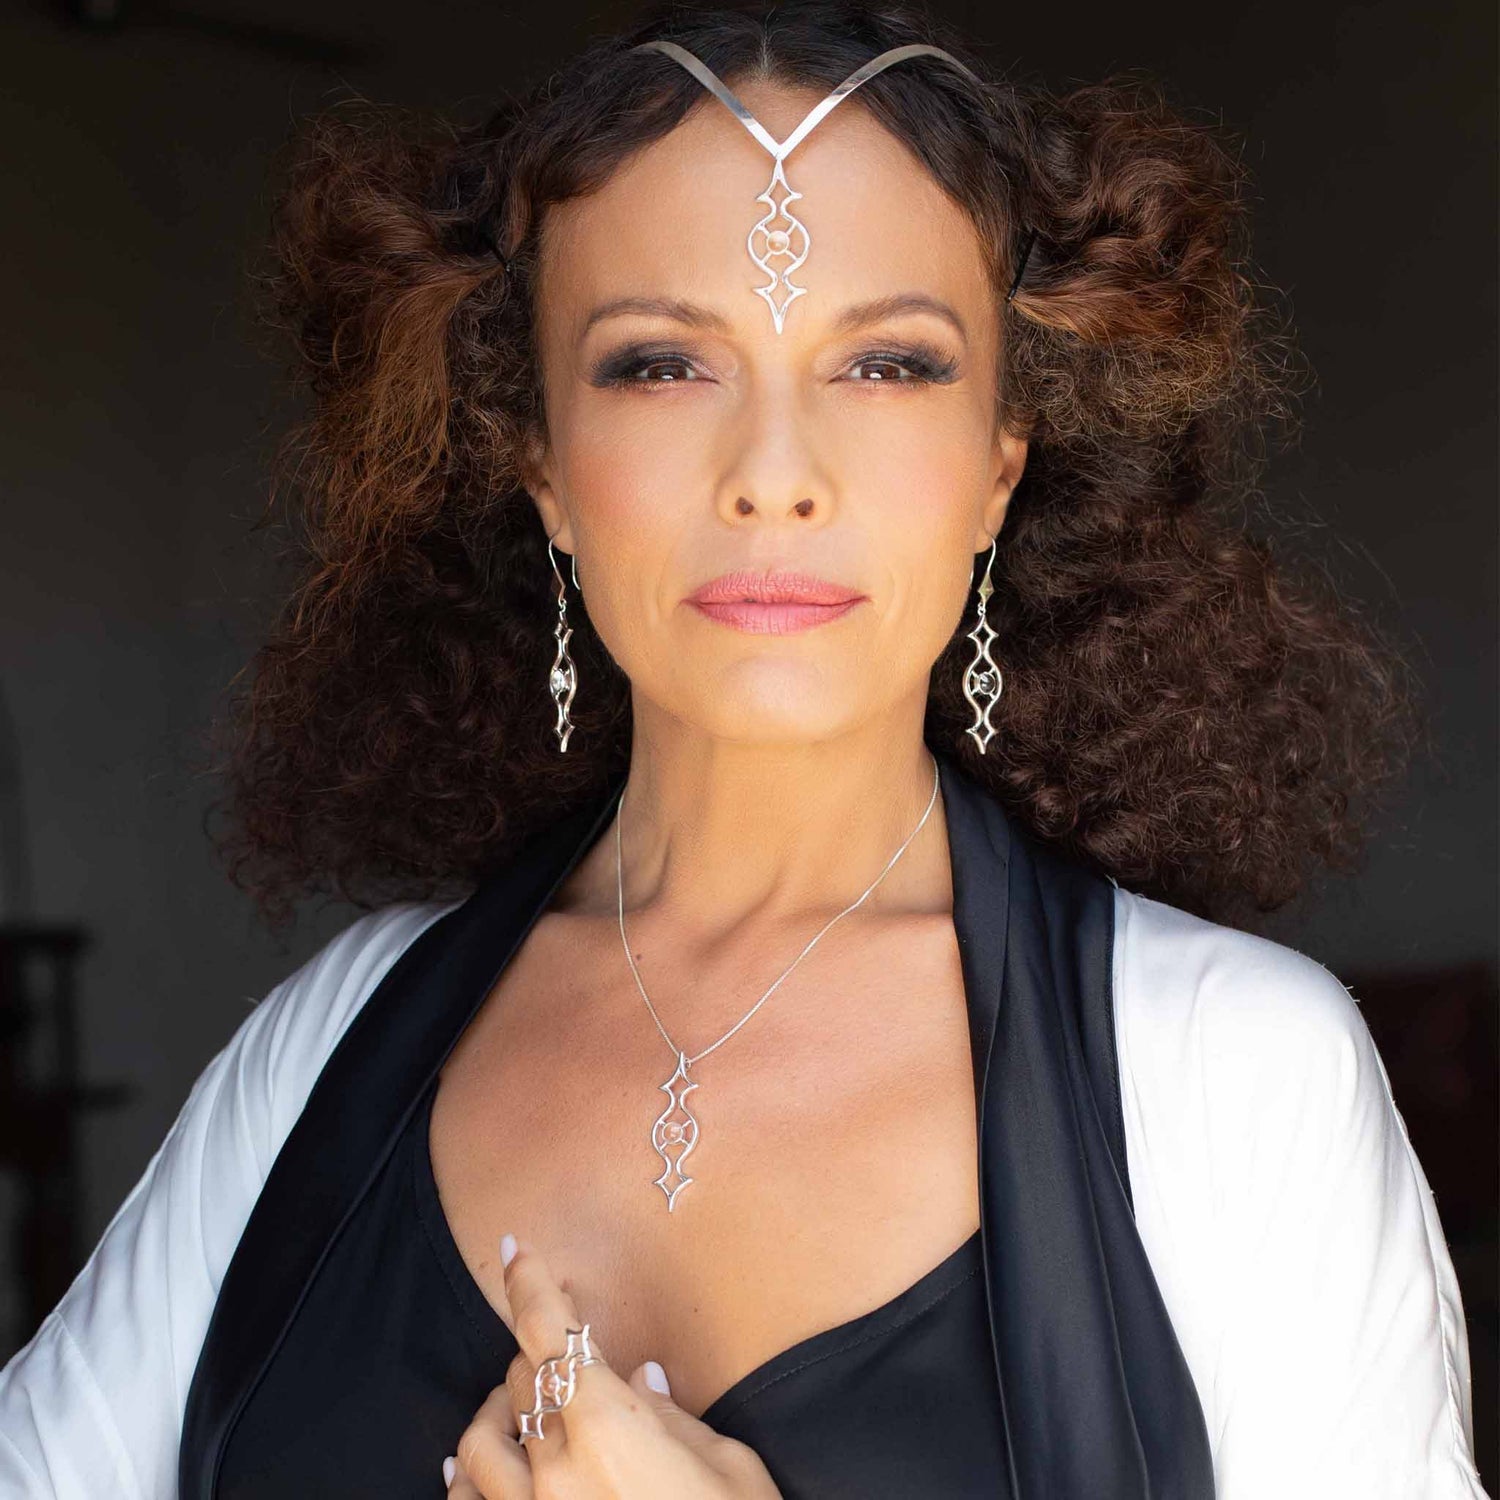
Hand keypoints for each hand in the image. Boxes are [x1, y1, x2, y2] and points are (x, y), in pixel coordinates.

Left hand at [444, 1233, 781, 1498]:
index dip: (531, 1284)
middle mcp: (554, 1472)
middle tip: (561, 1355)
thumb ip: (673, 1416)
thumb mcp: (725, 1464)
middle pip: (517, 1384)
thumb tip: (642, 1379)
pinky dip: (464, 1479)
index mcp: (609, 1429)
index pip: (551, 1333)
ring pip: (475, 1446)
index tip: (516, 1251)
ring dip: (495, 1415)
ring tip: (517, 1411)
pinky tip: (467, 1471)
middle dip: (537, 1359)